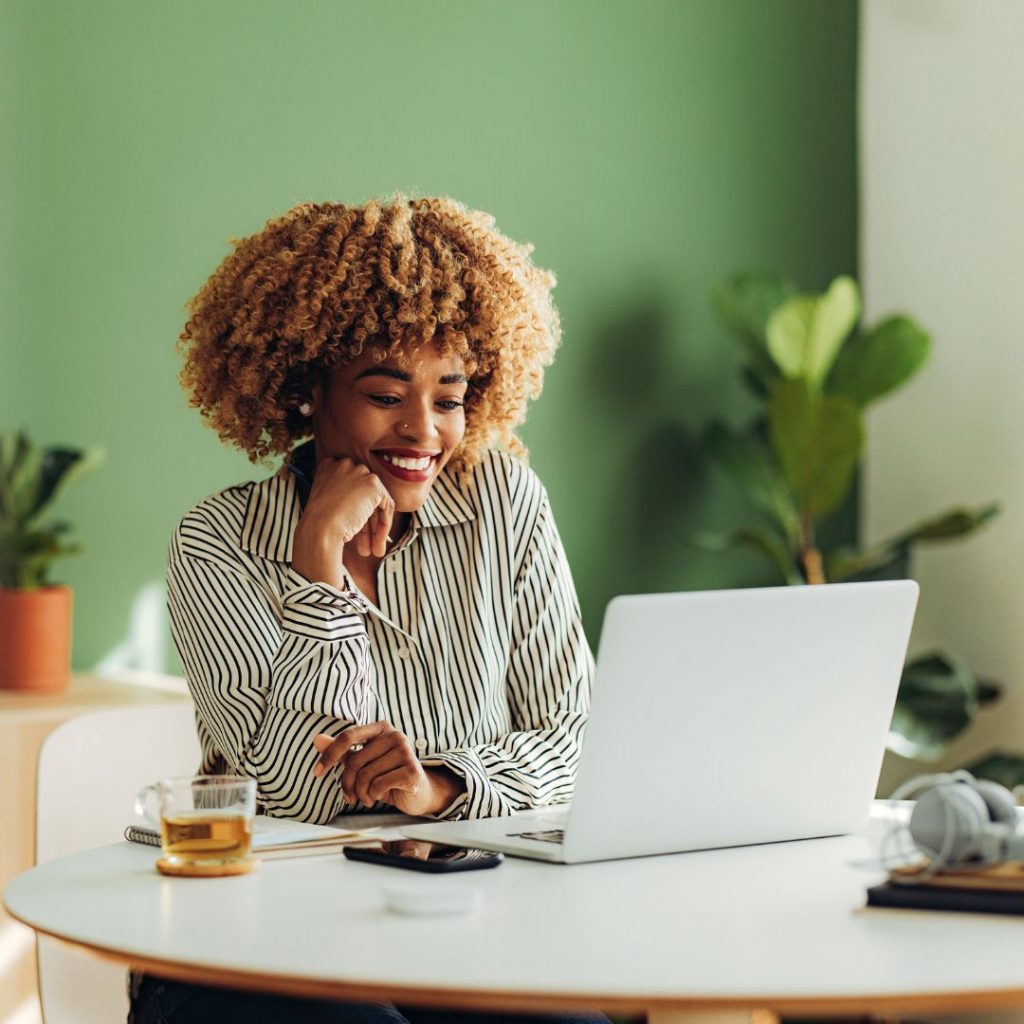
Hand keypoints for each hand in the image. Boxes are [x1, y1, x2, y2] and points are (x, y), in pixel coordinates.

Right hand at [292, 458, 393, 586]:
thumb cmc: (318, 525)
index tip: (355, 531)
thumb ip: (344, 499)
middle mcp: (344, 464)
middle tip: (366, 546)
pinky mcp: (373, 483)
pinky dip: (384, 525)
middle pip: (364, 494)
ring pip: (376, 501)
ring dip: (376, 528)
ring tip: (374, 551)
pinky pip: (386, 505)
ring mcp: (359, 471)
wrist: (319, 530)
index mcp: (329, 467)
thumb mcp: (327, 505)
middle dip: (367, 523)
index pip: (350, 488)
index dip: (354, 511)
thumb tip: (365, 510)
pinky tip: (377, 543)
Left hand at [311, 722, 464, 816]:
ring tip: (366, 798)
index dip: (329, 755)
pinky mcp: (412, 770)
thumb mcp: (364, 762)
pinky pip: (378, 785)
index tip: (317, 772)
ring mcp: (406, 751)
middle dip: (347, 783)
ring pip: (366, 775)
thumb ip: (342, 751)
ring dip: (360, 793)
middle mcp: (395, 735)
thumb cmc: (387, 774)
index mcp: (381, 728)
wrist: (417, 791)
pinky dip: (372, 796)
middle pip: (355, 760)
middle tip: (349, 796)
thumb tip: (317, 739)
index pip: (348, 736)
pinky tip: (377, 797)